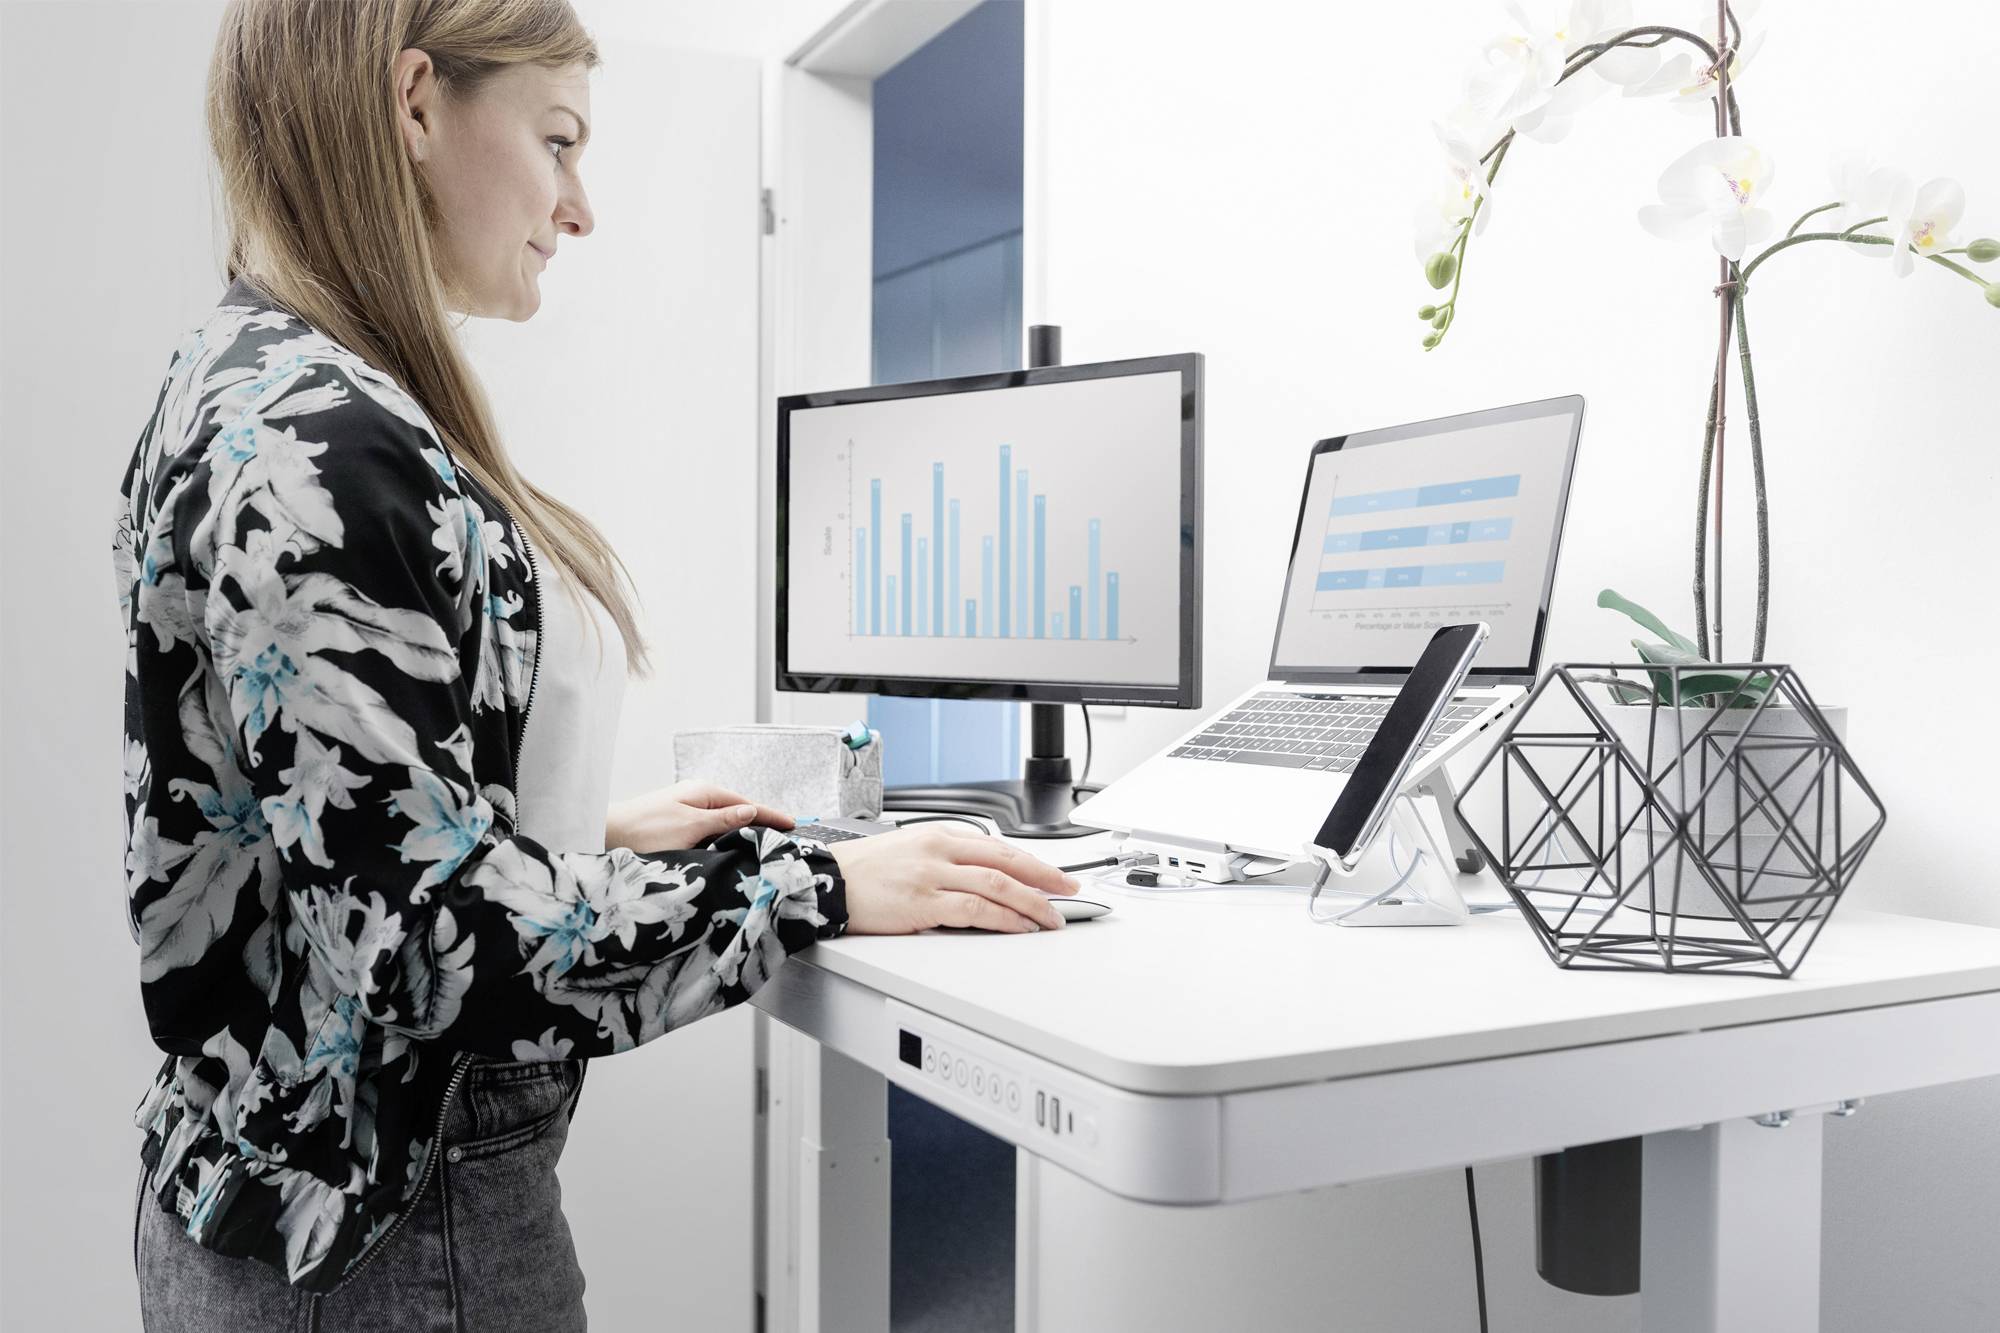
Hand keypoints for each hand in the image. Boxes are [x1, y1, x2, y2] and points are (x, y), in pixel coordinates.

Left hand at [605, 781, 794, 852]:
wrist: (605, 836)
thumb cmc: (644, 830)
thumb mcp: (690, 826)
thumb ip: (723, 819)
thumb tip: (751, 811)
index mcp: (703, 792)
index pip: (748, 804)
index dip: (772, 815)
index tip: (794, 823)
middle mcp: (696, 798)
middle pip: (738, 811)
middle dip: (762, 822)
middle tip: (786, 835)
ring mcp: (687, 811)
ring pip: (724, 822)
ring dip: (743, 831)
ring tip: (765, 842)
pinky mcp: (678, 825)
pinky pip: (711, 830)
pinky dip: (726, 837)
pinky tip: (731, 846)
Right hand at [829, 825, 1077, 934]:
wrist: (824, 882)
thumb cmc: (863, 872)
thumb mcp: (908, 850)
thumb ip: (945, 860)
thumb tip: (982, 877)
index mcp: (938, 835)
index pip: (998, 846)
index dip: (1033, 862)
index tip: (1054, 875)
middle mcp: (939, 850)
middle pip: (1006, 861)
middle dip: (1045, 877)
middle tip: (1069, 891)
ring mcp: (932, 875)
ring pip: (997, 885)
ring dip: (1031, 903)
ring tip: (1051, 918)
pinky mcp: (923, 903)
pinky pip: (975, 910)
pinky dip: (1004, 919)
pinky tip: (1020, 927)